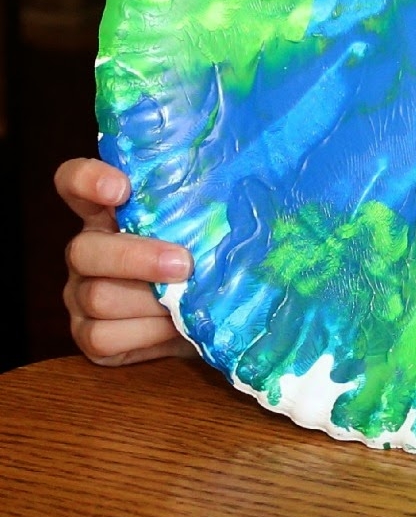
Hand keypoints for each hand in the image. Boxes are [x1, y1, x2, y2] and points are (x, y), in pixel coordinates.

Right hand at [55, 157, 195, 365]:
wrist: (204, 315)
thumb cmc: (203, 255)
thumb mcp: (199, 225)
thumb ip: (199, 207)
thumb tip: (241, 188)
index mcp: (106, 211)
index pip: (74, 181)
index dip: (88, 181)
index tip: (121, 189)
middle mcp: (86, 250)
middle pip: (84, 250)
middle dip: (136, 258)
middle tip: (184, 263)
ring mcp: (80, 294)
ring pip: (97, 296)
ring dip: (149, 301)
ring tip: (186, 300)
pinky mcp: (87, 335)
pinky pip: (104, 336)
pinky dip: (145, 334)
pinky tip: (173, 326)